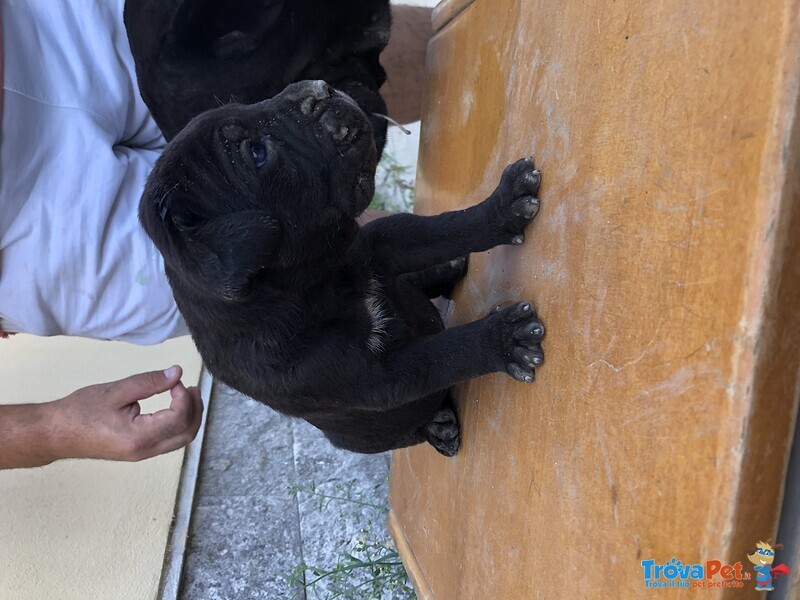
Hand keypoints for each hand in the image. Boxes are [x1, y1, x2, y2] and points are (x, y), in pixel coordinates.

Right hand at [0, 366, 203, 468]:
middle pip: (186, 433)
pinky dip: (178, 424)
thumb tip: (177, 373)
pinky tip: (175, 407)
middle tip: (192, 388)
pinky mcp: (139, 452)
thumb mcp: (116, 391)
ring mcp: (142, 454)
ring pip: (180, 440)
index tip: (176, 380)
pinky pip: (169, 441)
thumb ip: (149, 382)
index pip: (178, 418)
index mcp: (139, 437)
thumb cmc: (80, 411)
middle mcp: (144, 450)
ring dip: (189, 417)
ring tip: (187, 394)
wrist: (55, 434)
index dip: (184, 397)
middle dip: (195, 409)